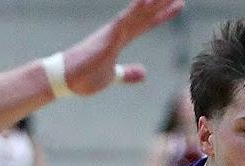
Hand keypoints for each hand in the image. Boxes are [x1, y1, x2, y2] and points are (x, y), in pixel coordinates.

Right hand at [63, 0, 184, 95]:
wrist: (66, 79)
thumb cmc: (84, 77)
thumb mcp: (112, 76)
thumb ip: (127, 73)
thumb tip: (144, 74)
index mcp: (120, 39)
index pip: (146, 24)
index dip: (163, 15)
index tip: (179, 5)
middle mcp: (119, 31)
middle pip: (147, 14)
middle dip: (164, 3)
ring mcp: (114, 32)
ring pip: (139, 12)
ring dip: (154, 1)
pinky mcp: (108, 37)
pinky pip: (126, 20)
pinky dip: (137, 10)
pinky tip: (148, 0)